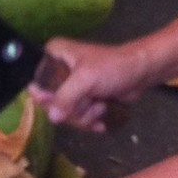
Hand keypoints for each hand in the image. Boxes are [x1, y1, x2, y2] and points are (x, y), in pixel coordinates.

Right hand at [29, 38, 152, 130]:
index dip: (47, 98)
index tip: (63, 103)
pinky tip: (101, 118)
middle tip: (89, 102)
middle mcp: (58, 71)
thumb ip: (66, 97)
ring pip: (65, 114)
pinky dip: (89, 121)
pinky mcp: (83, 100)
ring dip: (84, 116)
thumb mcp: (86, 79)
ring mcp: (71, 87)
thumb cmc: (114, 67)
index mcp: (53, 56)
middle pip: (50, 103)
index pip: (36, 82)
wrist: (141, 73)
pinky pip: (76, 118)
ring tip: (100, 107)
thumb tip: (52, 116)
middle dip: (72, 109)